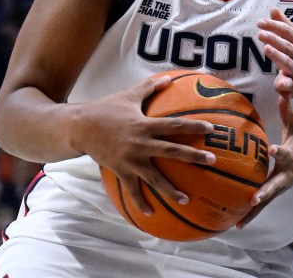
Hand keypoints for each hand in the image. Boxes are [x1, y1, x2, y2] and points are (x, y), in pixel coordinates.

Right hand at [73, 75, 215, 213]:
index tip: (211, 129)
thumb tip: (169, 78)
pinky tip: (151, 214)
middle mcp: (140, 144)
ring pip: (154, 178)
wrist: (80, 128)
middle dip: (193, 157)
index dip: (193, 126)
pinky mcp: (120, 171)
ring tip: (186, 199)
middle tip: (212, 160)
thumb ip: (150, 87)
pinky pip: (132, 190)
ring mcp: (130, 160)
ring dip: (170, 190)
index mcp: (145, 124)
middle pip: (172, 151)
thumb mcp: (130, 95)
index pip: (175, 125)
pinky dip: (140, 202)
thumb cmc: (107, 108)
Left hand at [237, 92, 292, 227]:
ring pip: (267, 201)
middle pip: (275, 185)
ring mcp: (281, 186)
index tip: (272, 150)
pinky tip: (237, 225)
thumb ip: (286, 109)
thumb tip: (281, 90)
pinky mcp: (275, 194)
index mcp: (291, 156)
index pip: (284, 153)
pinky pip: (262, 206)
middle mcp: (287, 174)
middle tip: (254, 198)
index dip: (279, 152)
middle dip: (264, 192)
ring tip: (240, 222)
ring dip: (254, 211)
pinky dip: (251, 215)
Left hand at [257, 7, 292, 95]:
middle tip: (260, 33)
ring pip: (287, 63)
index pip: (288, 31)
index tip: (260, 22)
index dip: (274, 25)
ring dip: (277, 56)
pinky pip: (288, 86)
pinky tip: (278, 84)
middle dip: (274, 39)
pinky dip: (284, 85)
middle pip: (288, 46)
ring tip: (266, 48)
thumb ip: (283, 24)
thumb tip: (273, 8)